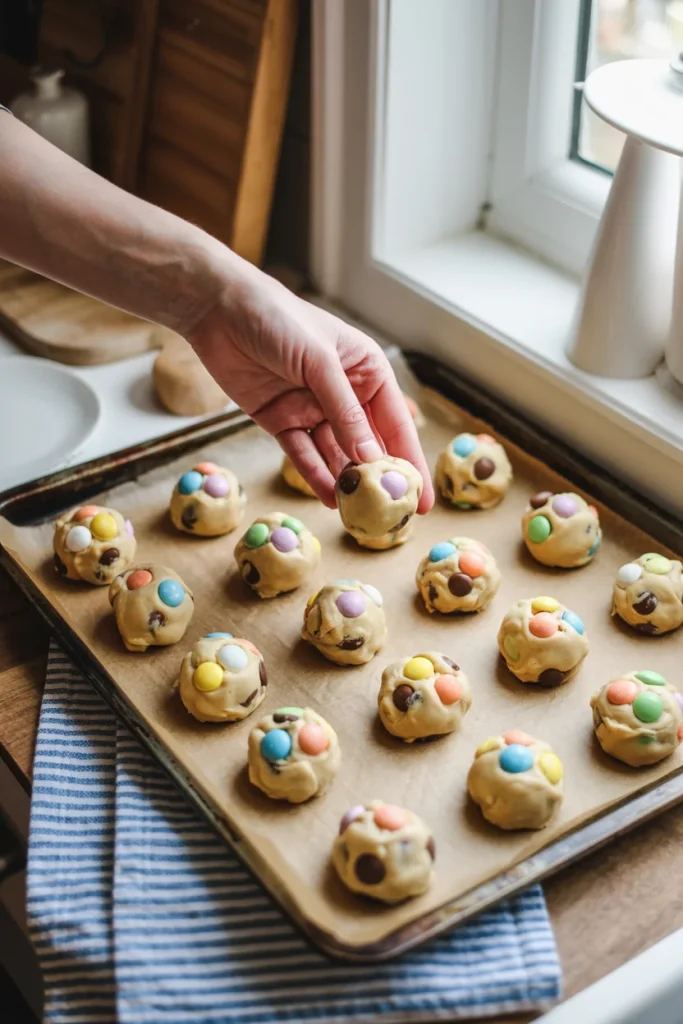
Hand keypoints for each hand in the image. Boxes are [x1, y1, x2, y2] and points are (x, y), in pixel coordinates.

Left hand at [188, 270, 433, 510]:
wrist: (218, 310)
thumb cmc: (277, 318)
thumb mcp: (319, 362)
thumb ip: (345, 411)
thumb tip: (370, 458)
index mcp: (366, 371)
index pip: (396, 423)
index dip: (410, 462)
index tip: (422, 498)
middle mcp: (344, 393)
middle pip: (368, 445)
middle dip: (379, 479)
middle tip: (393, 516)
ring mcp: (312, 409)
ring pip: (336, 454)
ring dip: (346, 481)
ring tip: (358, 513)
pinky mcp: (282, 421)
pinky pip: (303, 454)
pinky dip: (314, 476)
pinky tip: (328, 498)